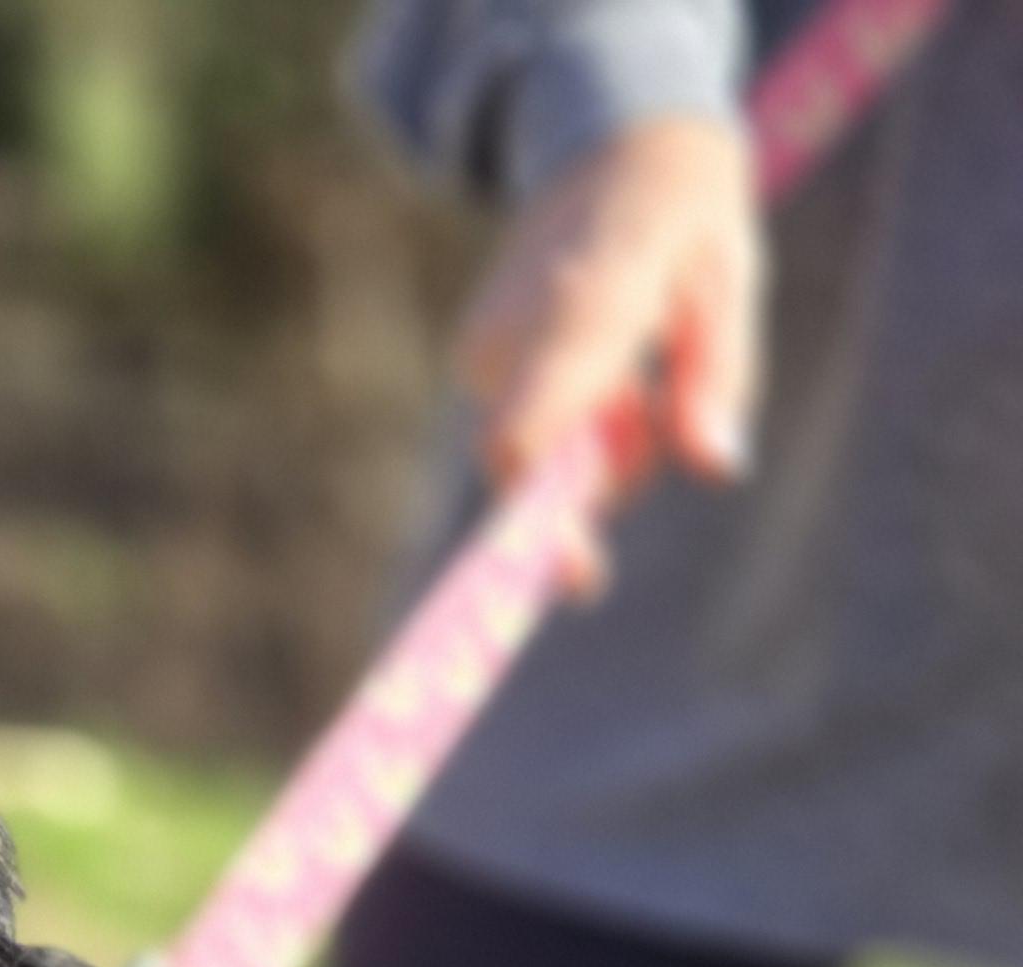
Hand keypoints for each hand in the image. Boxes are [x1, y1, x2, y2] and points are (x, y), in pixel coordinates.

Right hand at [454, 114, 761, 591]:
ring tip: (639, 379)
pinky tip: (606, 373)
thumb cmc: (688, 221)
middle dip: (605, 476)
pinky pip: (524, 431)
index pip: (529, 436)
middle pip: (540, 466)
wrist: (615, 147)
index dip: (545, 521)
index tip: (577, 580)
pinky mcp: (473, 360)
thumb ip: (721, 377)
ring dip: (597, 447)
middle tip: (658, 411)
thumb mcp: (733, 282)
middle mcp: (513, 333)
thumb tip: (717, 469)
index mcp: (584, 305)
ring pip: (537, 455)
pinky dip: (574, 427)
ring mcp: (482, 348)